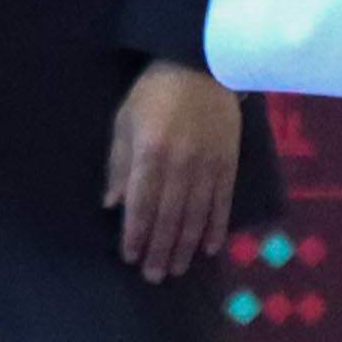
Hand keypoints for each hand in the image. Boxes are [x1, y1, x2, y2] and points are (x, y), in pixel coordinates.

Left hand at [106, 61, 241, 283]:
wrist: (203, 65)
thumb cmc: (154, 92)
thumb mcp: (125, 121)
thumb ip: (119, 164)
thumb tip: (113, 205)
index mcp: (150, 153)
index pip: (141, 204)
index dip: (135, 234)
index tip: (130, 257)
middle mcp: (180, 165)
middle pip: (168, 217)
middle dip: (159, 249)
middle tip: (154, 276)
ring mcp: (208, 166)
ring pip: (196, 215)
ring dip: (185, 245)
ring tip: (176, 269)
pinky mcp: (229, 163)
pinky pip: (222, 202)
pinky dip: (216, 227)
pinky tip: (210, 248)